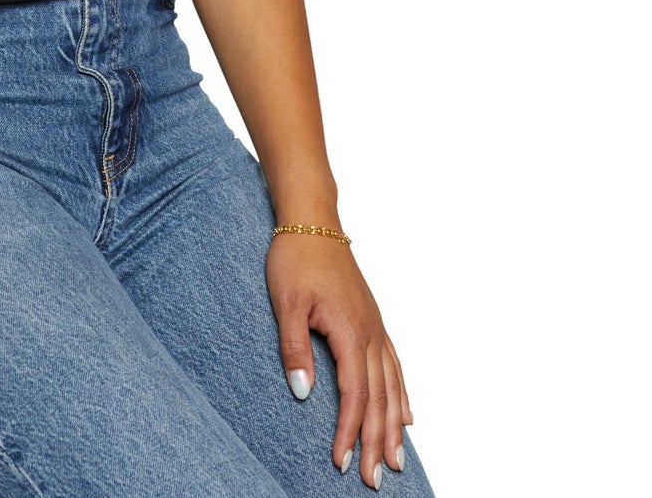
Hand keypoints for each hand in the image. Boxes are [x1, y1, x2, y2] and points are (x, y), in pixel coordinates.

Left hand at [266, 231, 413, 488]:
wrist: (312, 222)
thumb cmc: (295, 259)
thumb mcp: (286, 303)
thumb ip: (294, 348)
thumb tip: (301, 394)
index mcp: (350, 332)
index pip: (354, 395)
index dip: (348, 431)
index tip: (341, 461)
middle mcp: (371, 334)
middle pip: (378, 398)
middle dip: (376, 441)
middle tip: (376, 479)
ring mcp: (376, 327)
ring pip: (392, 386)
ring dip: (394, 426)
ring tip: (396, 460)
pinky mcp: (373, 320)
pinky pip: (394, 366)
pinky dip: (402, 394)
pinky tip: (406, 414)